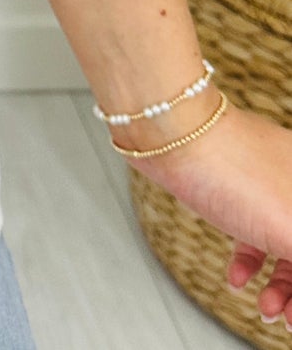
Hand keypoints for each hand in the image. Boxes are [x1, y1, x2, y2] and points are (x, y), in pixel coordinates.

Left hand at [122, 96, 291, 330]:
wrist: (172, 132)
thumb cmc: (236, 174)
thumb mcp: (291, 230)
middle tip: (289, 318)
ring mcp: (269, 184)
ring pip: (284, 244)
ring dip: (279, 285)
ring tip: (265, 309)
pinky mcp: (237, 188)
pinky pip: (254, 232)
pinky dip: (249, 261)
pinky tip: (237, 281)